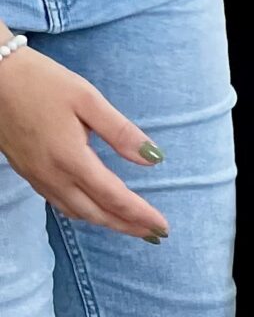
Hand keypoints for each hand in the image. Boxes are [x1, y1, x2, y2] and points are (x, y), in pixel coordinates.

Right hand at [0, 45, 167, 237]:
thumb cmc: (40, 81)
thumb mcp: (87, 99)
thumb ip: (121, 132)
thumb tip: (153, 158)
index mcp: (71, 159)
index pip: (114, 198)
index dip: (141, 215)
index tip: (163, 227)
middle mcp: (52, 175)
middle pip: (96, 214)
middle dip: (128, 226)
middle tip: (154, 235)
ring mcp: (36, 176)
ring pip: (76, 213)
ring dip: (106, 223)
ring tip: (131, 226)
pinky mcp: (26, 172)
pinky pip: (58, 204)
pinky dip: (82, 213)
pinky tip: (93, 209)